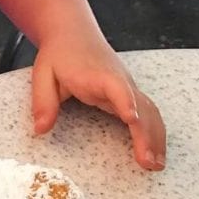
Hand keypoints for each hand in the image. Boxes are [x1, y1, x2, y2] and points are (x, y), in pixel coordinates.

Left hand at [30, 31, 165, 170]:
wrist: (73, 33)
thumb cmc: (60, 53)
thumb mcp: (43, 74)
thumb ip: (43, 102)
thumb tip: (41, 129)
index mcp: (99, 75)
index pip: (117, 87)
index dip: (125, 102)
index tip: (131, 118)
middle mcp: (120, 81)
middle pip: (141, 106)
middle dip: (147, 135)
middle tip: (148, 162)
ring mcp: (128, 88)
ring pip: (150, 112)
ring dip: (156, 138)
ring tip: (157, 165)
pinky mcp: (129, 94)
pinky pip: (148, 114)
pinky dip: (155, 133)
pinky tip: (156, 154)